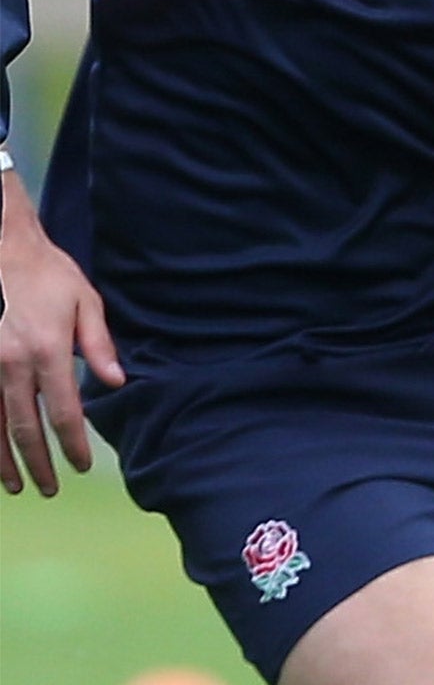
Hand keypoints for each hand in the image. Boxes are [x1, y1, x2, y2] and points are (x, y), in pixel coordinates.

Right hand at [0, 200, 123, 496]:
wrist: (2, 249)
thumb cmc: (48, 274)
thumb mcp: (85, 301)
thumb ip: (99, 346)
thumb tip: (116, 383)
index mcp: (47, 351)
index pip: (63, 412)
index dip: (73, 445)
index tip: (82, 465)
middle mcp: (11, 365)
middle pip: (24, 428)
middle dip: (38, 463)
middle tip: (51, 489)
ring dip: (3, 461)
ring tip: (15, 487)